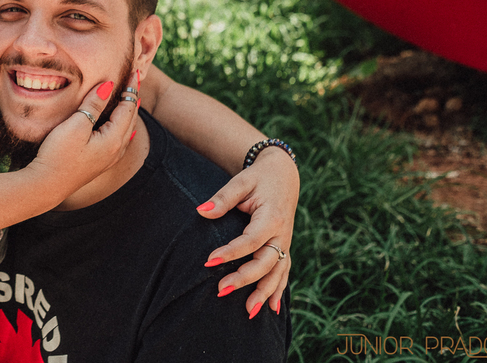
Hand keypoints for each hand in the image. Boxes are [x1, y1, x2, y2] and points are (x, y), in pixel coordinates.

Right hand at [26, 74, 141, 197]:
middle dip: (133, 97)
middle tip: (135, 79)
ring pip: (126, 129)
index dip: (131, 88)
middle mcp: (116, 149)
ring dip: (129, 112)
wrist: (46, 185)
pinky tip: (124, 129)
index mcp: (114, 138)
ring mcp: (109, 158)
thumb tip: (108, 85)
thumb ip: (93, 105)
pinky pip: (120, 139)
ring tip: (131, 98)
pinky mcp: (100, 163)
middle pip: (130, 118)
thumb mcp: (76, 125)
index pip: (128, 107)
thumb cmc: (58, 154)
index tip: (135, 72)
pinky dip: (123, 126)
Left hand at [197, 146, 298, 316]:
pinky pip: (283, 272)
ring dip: (264, 293)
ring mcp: (285, 243)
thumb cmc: (258, 178)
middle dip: (245, 279)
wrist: (283, 175)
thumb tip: (201, 212)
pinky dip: (278, 290)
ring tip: (248, 311)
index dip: (231, 253)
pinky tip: (271, 309)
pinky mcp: (284, 248)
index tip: (209, 260)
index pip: (250, 241)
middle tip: (220, 290)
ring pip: (277, 273)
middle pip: (265, 263)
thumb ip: (223, 198)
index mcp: (271, 218)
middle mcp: (282, 234)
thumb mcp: (241, 182)